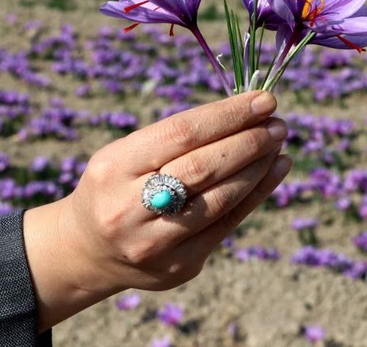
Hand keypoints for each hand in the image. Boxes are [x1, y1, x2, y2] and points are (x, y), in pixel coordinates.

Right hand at [23, 91, 290, 329]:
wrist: (88, 250)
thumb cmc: (118, 186)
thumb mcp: (127, 154)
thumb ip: (178, 138)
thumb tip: (247, 113)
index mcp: (114, 168)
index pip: (181, 133)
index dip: (228, 115)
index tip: (263, 100)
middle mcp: (129, 208)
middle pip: (203, 168)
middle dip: (249, 142)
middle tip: (278, 124)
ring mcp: (154, 243)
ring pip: (220, 199)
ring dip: (258, 168)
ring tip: (278, 145)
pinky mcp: (178, 266)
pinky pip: (227, 225)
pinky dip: (255, 195)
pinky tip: (274, 172)